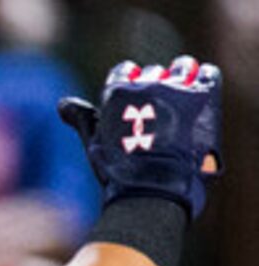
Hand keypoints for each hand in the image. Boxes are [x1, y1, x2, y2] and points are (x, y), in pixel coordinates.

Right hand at [61, 56, 222, 218]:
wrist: (155, 191)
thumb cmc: (121, 173)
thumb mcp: (96, 144)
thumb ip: (83, 118)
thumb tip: (63, 103)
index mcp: (117, 93)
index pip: (124, 71)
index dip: (128, 80)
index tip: (133, 94)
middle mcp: (147, 85)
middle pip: (153, 72)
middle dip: (155, 84)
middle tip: (158, 107)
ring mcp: (178, 89)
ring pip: (182, 68)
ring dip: (182, 76)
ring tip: (183, 95)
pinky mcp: (204, 96)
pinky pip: (208, 74)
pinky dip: (205, 77)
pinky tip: (202, 88)